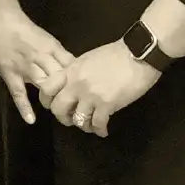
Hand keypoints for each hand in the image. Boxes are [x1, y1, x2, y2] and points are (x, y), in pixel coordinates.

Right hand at [0, 8, 76, 123]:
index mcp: (52, 47)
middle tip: (76, 108)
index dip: (79, 79)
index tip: (86, 93)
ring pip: (43, 85)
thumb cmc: (21, 29)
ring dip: (52, 99)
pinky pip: (18, 92)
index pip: (71, 65)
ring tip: (59, 113)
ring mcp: (25, 67)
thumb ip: (56, 54)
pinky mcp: (10, 73)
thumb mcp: (45, 39)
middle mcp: (41, 57)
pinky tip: (31, 119)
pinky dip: (25, 107)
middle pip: (60, 77)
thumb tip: (71, 68)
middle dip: (68, 92)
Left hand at [43, 42, 160, 137]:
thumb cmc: (117, 53)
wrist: (139, 53)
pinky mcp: (107, 104)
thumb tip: (73, 84)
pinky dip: (100, 130)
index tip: (53, 105)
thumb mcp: (89, 59)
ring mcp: (91, 95)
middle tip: (71, 119)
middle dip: (63, 117)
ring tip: (90, 126)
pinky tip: (103, 131)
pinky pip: (97, 124)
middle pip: (58, 108)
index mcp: (71, 70)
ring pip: (78, 120)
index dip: (46, 100)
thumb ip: (77, 72)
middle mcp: (77, 84)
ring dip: (83, 126)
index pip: (47, 87)